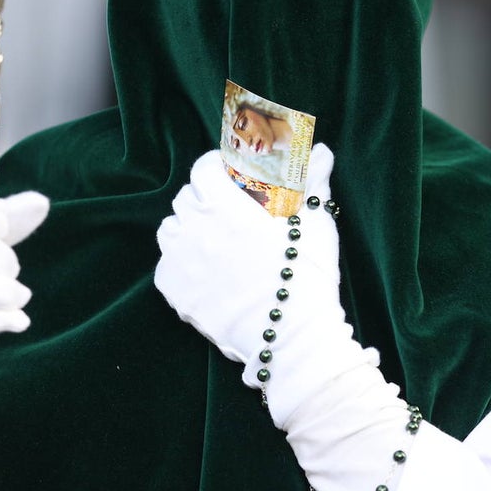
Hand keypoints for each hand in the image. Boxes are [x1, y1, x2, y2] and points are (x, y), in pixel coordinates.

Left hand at [155, 143, 373, 428]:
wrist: (292, 338)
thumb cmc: (306, 276)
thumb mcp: (315, 223)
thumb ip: (314, 182)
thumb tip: (323, 152)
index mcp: (224, 205)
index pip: (203, 169)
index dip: (215, 166)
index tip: (229, 172)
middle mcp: (194, 228)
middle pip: (186, 197)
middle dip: (203, 195)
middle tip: (227, 207)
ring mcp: (181, 263)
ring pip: (170, 230)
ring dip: (186, 226)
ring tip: (211, 238)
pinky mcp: (176, 294)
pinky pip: (167, 266)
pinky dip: (180, 262)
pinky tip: (204, 270)